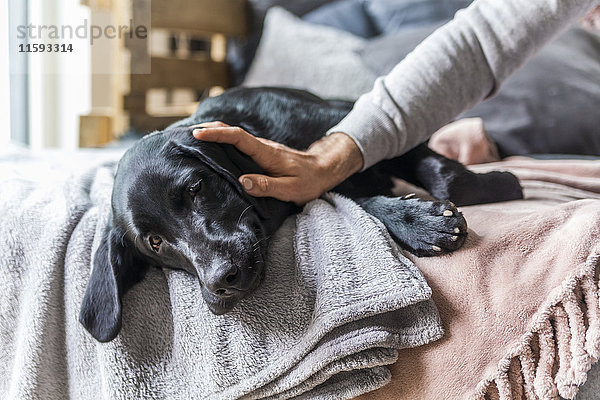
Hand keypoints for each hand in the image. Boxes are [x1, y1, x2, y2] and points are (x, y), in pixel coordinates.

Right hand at [191, 122, 363, 204]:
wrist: (324, 168)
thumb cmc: (309, 181)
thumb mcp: (291, 189)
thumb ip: (267, 186)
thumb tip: (242, 181)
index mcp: (266, 153)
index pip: (238, 137)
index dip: (217, 133)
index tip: (198, 133)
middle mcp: (261, 146)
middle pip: (231, 131)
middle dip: (208, 128)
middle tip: (184, 132)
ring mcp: (261, 148)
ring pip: (234, 136)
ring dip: (214, 133)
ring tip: (191, 138)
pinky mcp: (261, 152)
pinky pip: (238, 143)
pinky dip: (223, 141)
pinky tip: (213, 148)